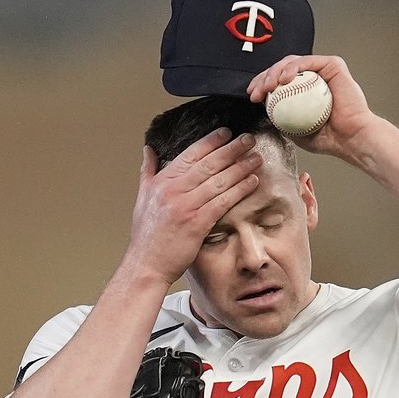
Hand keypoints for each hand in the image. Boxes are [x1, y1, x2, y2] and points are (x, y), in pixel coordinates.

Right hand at [122, 129, 263, 283]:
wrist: (146, 264)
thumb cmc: (147, 234)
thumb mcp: (142, 197)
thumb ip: (148, 171)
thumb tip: (149, 150)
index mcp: (162, 182)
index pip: (190, 154)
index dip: (211, 142)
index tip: (227, 133)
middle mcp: (173, 190)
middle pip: (208, 164)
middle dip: (232, 149)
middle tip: (249, 140)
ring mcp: (186, 206)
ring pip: (218, 181)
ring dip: (240, 168)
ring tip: (256, 158)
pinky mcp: (197, 224)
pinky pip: (222, 202)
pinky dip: (239, 190)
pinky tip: (252, 182)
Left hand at [246, 55, 381, 162]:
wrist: (352, 138)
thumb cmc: (329, 139)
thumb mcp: (294, 131)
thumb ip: (280, 117)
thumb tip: (262, 107)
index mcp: (305, 91)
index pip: (279, 82)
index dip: (263, 85)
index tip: (253, 96)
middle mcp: (314, 78)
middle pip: (282, 69)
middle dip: (264, 78)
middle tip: (256, 91)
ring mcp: (323, 70)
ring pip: (291, 62)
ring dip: (274, 72)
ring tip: (268, 87)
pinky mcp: (333, 65)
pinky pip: (307, 62)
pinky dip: (292, 68)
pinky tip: (283, 79)